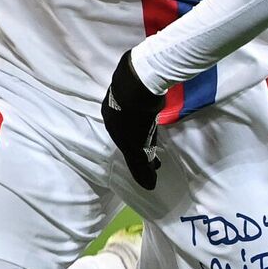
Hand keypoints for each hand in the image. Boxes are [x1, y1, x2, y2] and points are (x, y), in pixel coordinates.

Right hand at [101, 50, 163, 189]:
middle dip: (141, 145)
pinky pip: (139, 103)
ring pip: (133, 117)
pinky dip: (145, 113)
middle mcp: (112, 109)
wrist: (138, 81)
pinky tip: (154, 112)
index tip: (152, 164)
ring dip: (144, 129)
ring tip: (157, 132)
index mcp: (110, 123)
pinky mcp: (133, 83)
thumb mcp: (136, 145)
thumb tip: (148, 186)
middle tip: (157, 154)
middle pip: (128, 132)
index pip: (124, 145)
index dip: (137, 156)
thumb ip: (141, 165)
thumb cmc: (135, 116)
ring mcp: (121, 94)